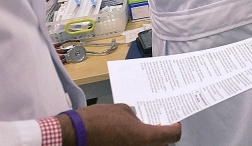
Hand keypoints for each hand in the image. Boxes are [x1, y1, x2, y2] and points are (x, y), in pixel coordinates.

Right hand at [60, 104, 180, 144]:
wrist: (76, 135)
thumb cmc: (98, 120)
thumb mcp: (121, 109)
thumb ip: (135, 116)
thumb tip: (137, 120)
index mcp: (146, 137)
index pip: (173, 135)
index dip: (176, 127)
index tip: (174, 122)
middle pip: (162, 145)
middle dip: (162, 136)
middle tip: (159, 126)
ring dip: (147, 141)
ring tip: (142, 131)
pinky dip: (134, 143)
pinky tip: (128, 136)